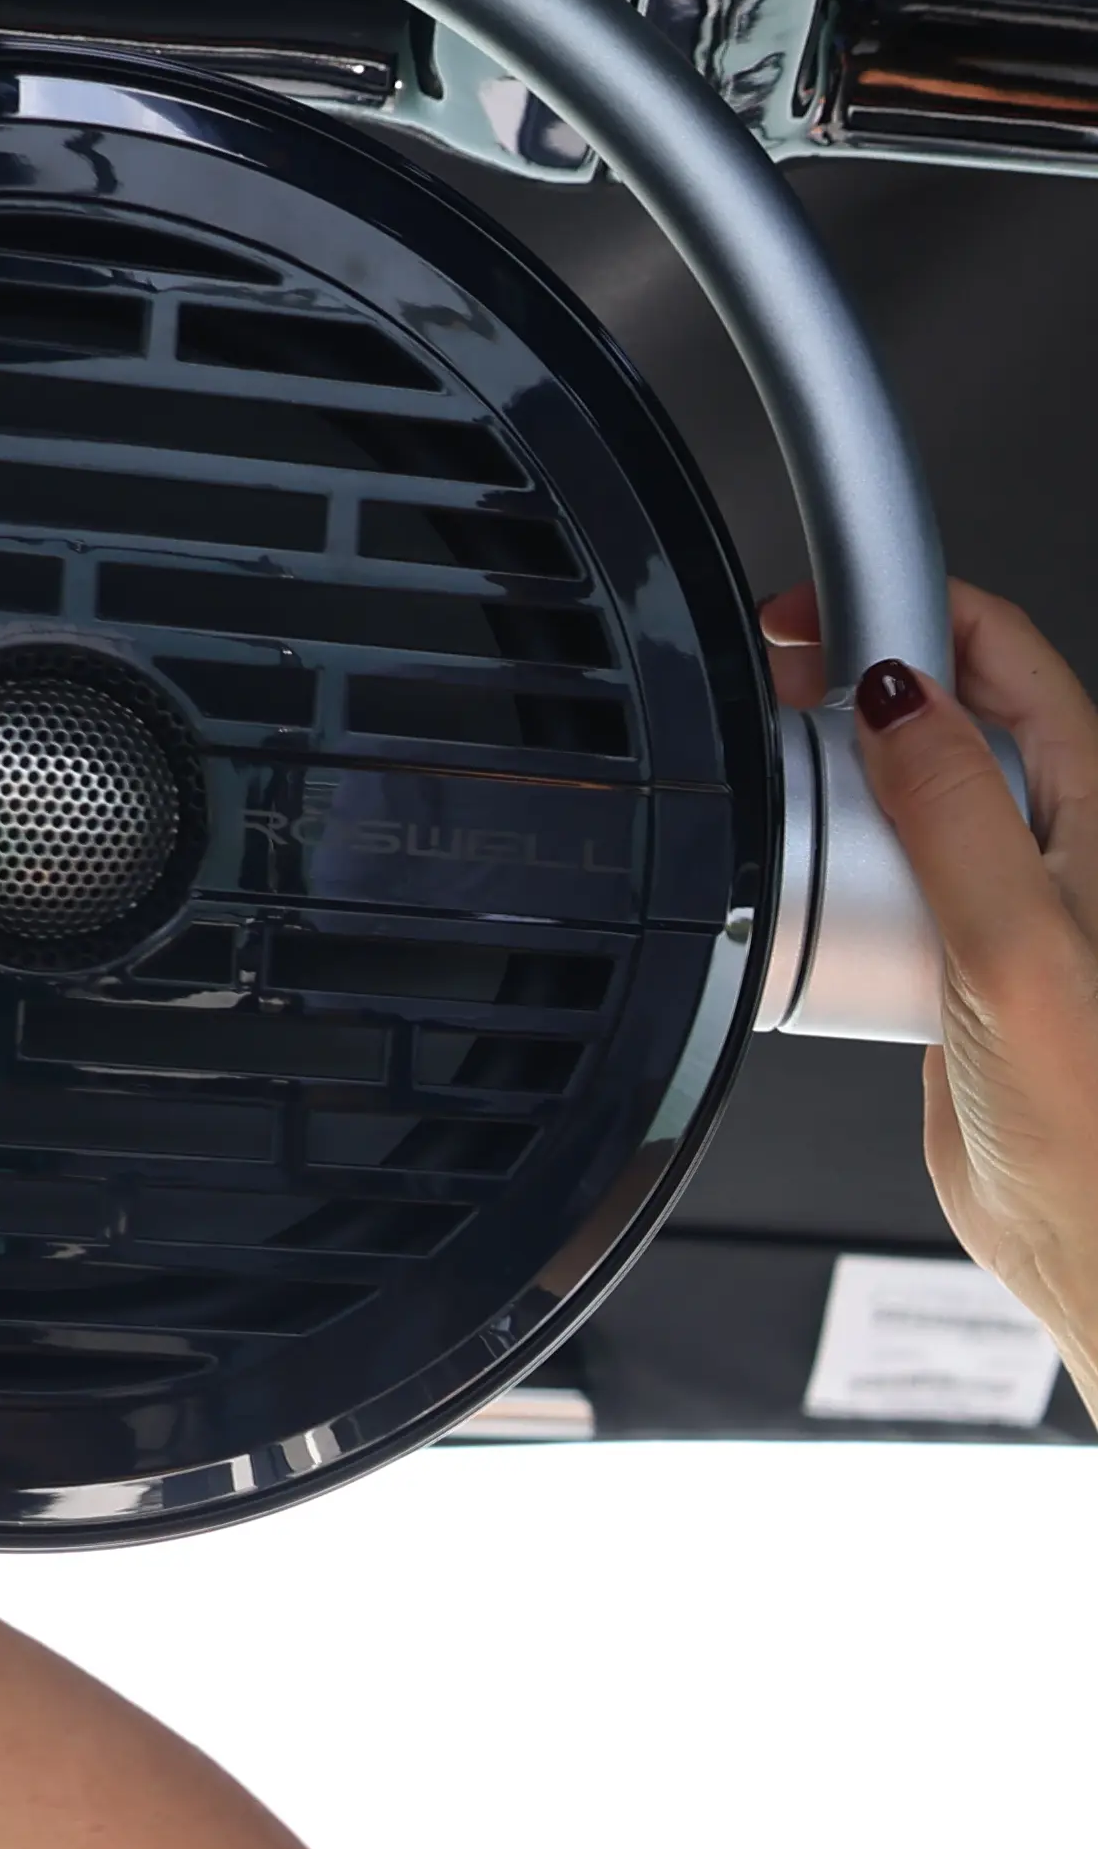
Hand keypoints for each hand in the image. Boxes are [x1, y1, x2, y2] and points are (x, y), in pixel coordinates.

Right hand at [762, 578, 1097, 1419]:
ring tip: (793, 788)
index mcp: (1094, 807)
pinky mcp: (965, 966)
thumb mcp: (1015, 942)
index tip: (816, 618)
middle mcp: (1057, 843)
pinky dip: (847, 874)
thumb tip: (895, 699)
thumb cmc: (1093, 1116)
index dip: (909, 610)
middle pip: (951, 709)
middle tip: (782, 687)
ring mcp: (1008, 902)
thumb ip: (954, 814)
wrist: (1086, 1238)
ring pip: (918, 796)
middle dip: (862, 683)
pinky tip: (816, 898)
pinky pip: (899, 885)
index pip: (1000, 654)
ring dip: (850, 784)